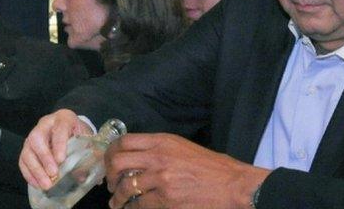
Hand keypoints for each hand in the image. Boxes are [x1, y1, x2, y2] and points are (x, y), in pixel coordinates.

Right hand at [19, 108, 92, 189]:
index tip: (61, 160)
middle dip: (44, 158)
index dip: (59, 145)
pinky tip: (37, 184)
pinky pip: (23, 161)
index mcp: (63, 118)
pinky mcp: (26, 148)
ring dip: (36, 170)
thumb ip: (85, 154)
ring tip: (46, 184)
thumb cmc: (79, 133)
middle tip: (53, 174)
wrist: (71, 128)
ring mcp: (32, 136)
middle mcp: (44, 125)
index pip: (59, 129)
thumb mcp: (86, 139)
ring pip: (27, 152)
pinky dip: (29, 174)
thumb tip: (81, 177)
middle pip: (37, 139)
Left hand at [105, 133, 269, 208]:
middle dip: (109, 175)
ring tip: (118, 202)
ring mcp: (161, 179)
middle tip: (111, 184)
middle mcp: (159, 157)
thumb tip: (138, 158)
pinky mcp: (165, 199)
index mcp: (164, 141)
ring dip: (118, 198)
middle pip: (118, 162)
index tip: (110, 162)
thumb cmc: (214, 168)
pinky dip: (133, 208)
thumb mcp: (185, 148)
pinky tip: (134, 208)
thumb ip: (161, 150)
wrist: (233, 185)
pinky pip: (138, 205)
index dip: (111, 153)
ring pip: (124, 188)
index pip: (125, 141)